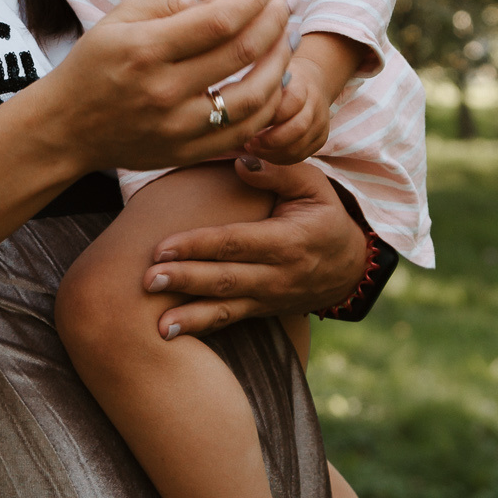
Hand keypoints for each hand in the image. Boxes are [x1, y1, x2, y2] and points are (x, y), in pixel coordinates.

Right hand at [32, 0, 291, 176]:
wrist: (65, 129)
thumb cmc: (92, 65)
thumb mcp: (118, 21)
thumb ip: (171, 4)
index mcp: (145, 49)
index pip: (218, 19)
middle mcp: (164, 89)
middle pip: (242, 53)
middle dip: (275, 21)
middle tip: (288, 2)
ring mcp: (178, 126)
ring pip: (254, 96)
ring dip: (281, 63)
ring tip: (287, 38)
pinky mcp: (187, 151)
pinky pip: (244, 130)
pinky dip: (268, 103)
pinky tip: (275, 80)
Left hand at [141, 158, 368, 339]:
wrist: (349, 266)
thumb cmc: (324, 215)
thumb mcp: (313, 186)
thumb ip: (278, 172)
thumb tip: (241, 161)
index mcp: (288, 241)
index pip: (236, 242)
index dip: (198, 244)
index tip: (162, 245)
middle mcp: (278, 275)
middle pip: (225, 278)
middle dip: (185, 279)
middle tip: (147, 279)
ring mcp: (269, 297)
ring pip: (225, 307)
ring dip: (190, 316)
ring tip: (158, 325)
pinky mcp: (262, 310)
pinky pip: (230, 320)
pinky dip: (201, 327)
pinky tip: (171, 336)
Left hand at [244, 68, 330, 164]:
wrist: (311, 82)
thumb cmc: (281, 80)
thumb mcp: (270, 74)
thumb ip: (258, 85)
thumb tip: (234, 103)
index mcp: (303, 84)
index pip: (292, 100)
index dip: (270, 114)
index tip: (249, 120)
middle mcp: (316, 104)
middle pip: (298, 127)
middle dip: (270, 140)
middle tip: (249, 142)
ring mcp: (321, 123)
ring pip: (299, 147)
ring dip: (273, 153)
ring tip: (253, 148)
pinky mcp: (320, 139)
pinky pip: (300, 156)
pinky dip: (280, 158)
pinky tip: (264, 153)